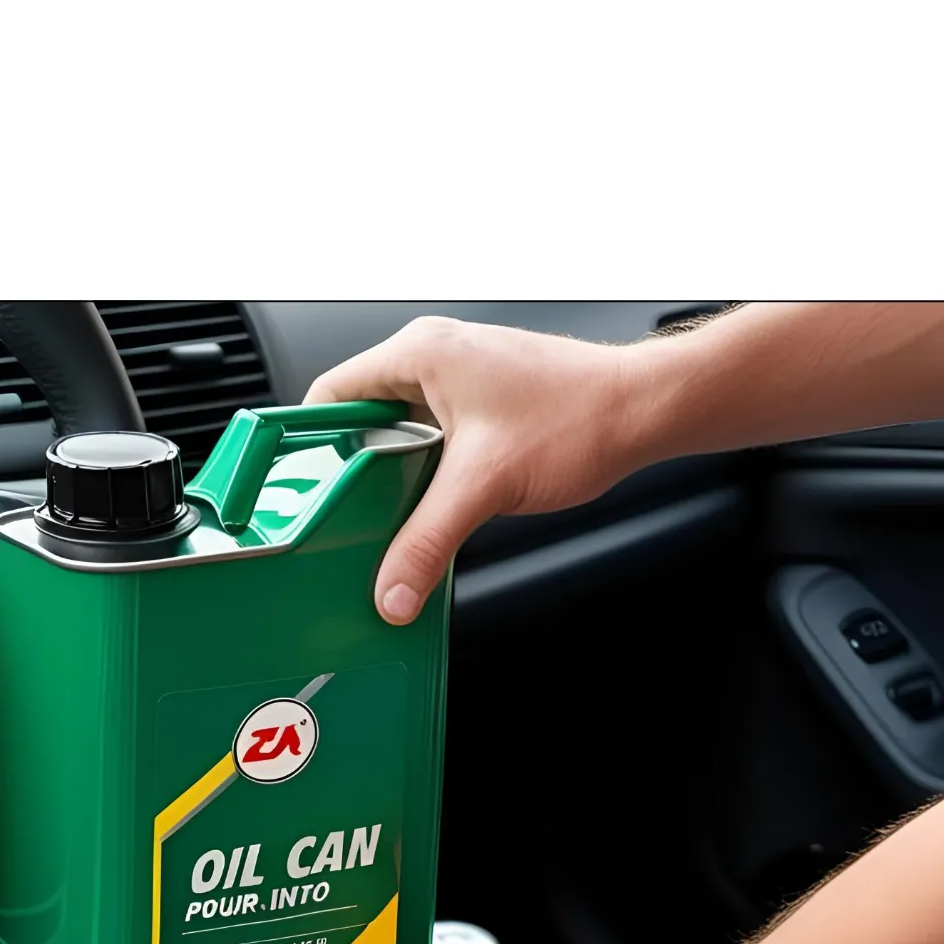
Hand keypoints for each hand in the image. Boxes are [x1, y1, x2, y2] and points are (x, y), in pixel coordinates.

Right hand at [304, 317, 646, 623]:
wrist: (643, 411)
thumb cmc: (580, 415)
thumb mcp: (484, 487)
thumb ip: (427, 542)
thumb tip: (392, 589)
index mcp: (420, 353)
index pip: (329, 395)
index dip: (309, 445)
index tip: (301, 489)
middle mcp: (435, 358)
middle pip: (359, 420)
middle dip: (353, 472)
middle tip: (347, 517)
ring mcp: (460, 379)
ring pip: (396, 434)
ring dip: (393, 479)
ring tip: (391, 517)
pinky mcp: (482, 404)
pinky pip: (429, 440)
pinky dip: (423, 477)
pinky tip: (432, 509)